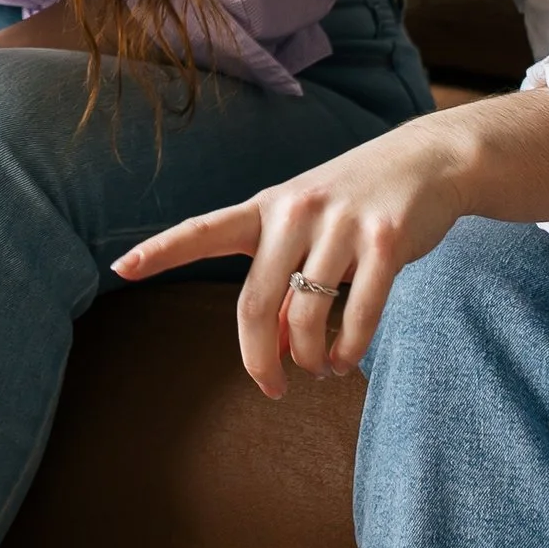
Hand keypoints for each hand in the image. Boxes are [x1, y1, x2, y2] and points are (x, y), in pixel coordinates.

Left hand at [112, 91, 548, 397]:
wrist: (427, 160)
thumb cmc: (352, 204)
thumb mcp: (305, 225)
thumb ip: (281, 276)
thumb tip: (273, 346)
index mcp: (267, 207)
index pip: (204, 230)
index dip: (162, 251)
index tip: (121, 268)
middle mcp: (296, 210)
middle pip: (256, 304)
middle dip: (259, 359)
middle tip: (271, 387)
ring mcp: (343, 224)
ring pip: (307, 317)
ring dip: (311, 358)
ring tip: (320, 368)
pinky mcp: (387, 239)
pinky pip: (359, 315)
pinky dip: (349, 350)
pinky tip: (346, 360)